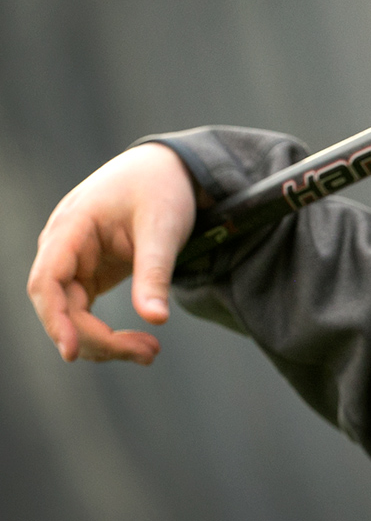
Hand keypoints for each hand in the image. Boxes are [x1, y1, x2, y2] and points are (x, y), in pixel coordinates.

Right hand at [27, 143, 195, 364]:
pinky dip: (107, 331)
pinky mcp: (90, 272)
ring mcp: (74, 260)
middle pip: (60, 307)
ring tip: (149, 353)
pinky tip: (136, 345)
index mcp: (72, 226)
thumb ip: (155, 271)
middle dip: (97, 338)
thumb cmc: (163, 187)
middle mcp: (64, 245)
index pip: (47, 281)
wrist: (171, 167)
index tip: (72, 352)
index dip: (54, 319)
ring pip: (73, 315)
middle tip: (148, 353)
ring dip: (104, 340)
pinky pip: (85, 311)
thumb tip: (156, 319)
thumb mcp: (163, 227)